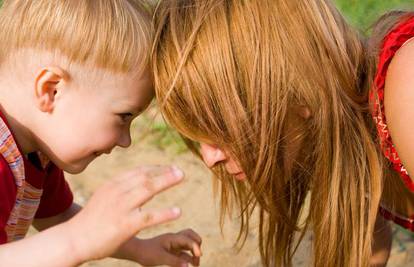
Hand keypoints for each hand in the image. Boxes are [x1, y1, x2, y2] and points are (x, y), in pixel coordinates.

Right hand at [65, 165, 184, 262]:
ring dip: (167, 181)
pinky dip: (165, 213)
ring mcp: (121, 208)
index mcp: (112, 185)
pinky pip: (149, 217)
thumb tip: (140, 181)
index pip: (138, 171)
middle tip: (180, 171)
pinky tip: (178, 212)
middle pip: (145, 176)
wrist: (73, 239)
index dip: (156, 168)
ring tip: (181, 177)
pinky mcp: (125, 225)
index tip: (170, 168)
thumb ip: (121, 189)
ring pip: (148, 189)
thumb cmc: (91, 220)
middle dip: (165, 171)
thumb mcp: (103, 197)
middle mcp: (117, 192)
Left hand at [116, 229, 201, 266]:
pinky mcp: (171, 250)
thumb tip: (189, 266)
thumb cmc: (147, 253)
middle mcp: (174, 239)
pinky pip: (183, 251)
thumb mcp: (160, 258)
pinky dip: (188, 257)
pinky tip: (188, 265)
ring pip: (188, 243)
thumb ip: (175, 262)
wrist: (136, 252)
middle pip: (191, 235)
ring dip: (193, 252)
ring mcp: (173, 244)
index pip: (188, 240)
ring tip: (196, 264)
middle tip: (198, 256)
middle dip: (197, 244)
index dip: (195, 247)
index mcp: (172, 238)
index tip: (198, 256)